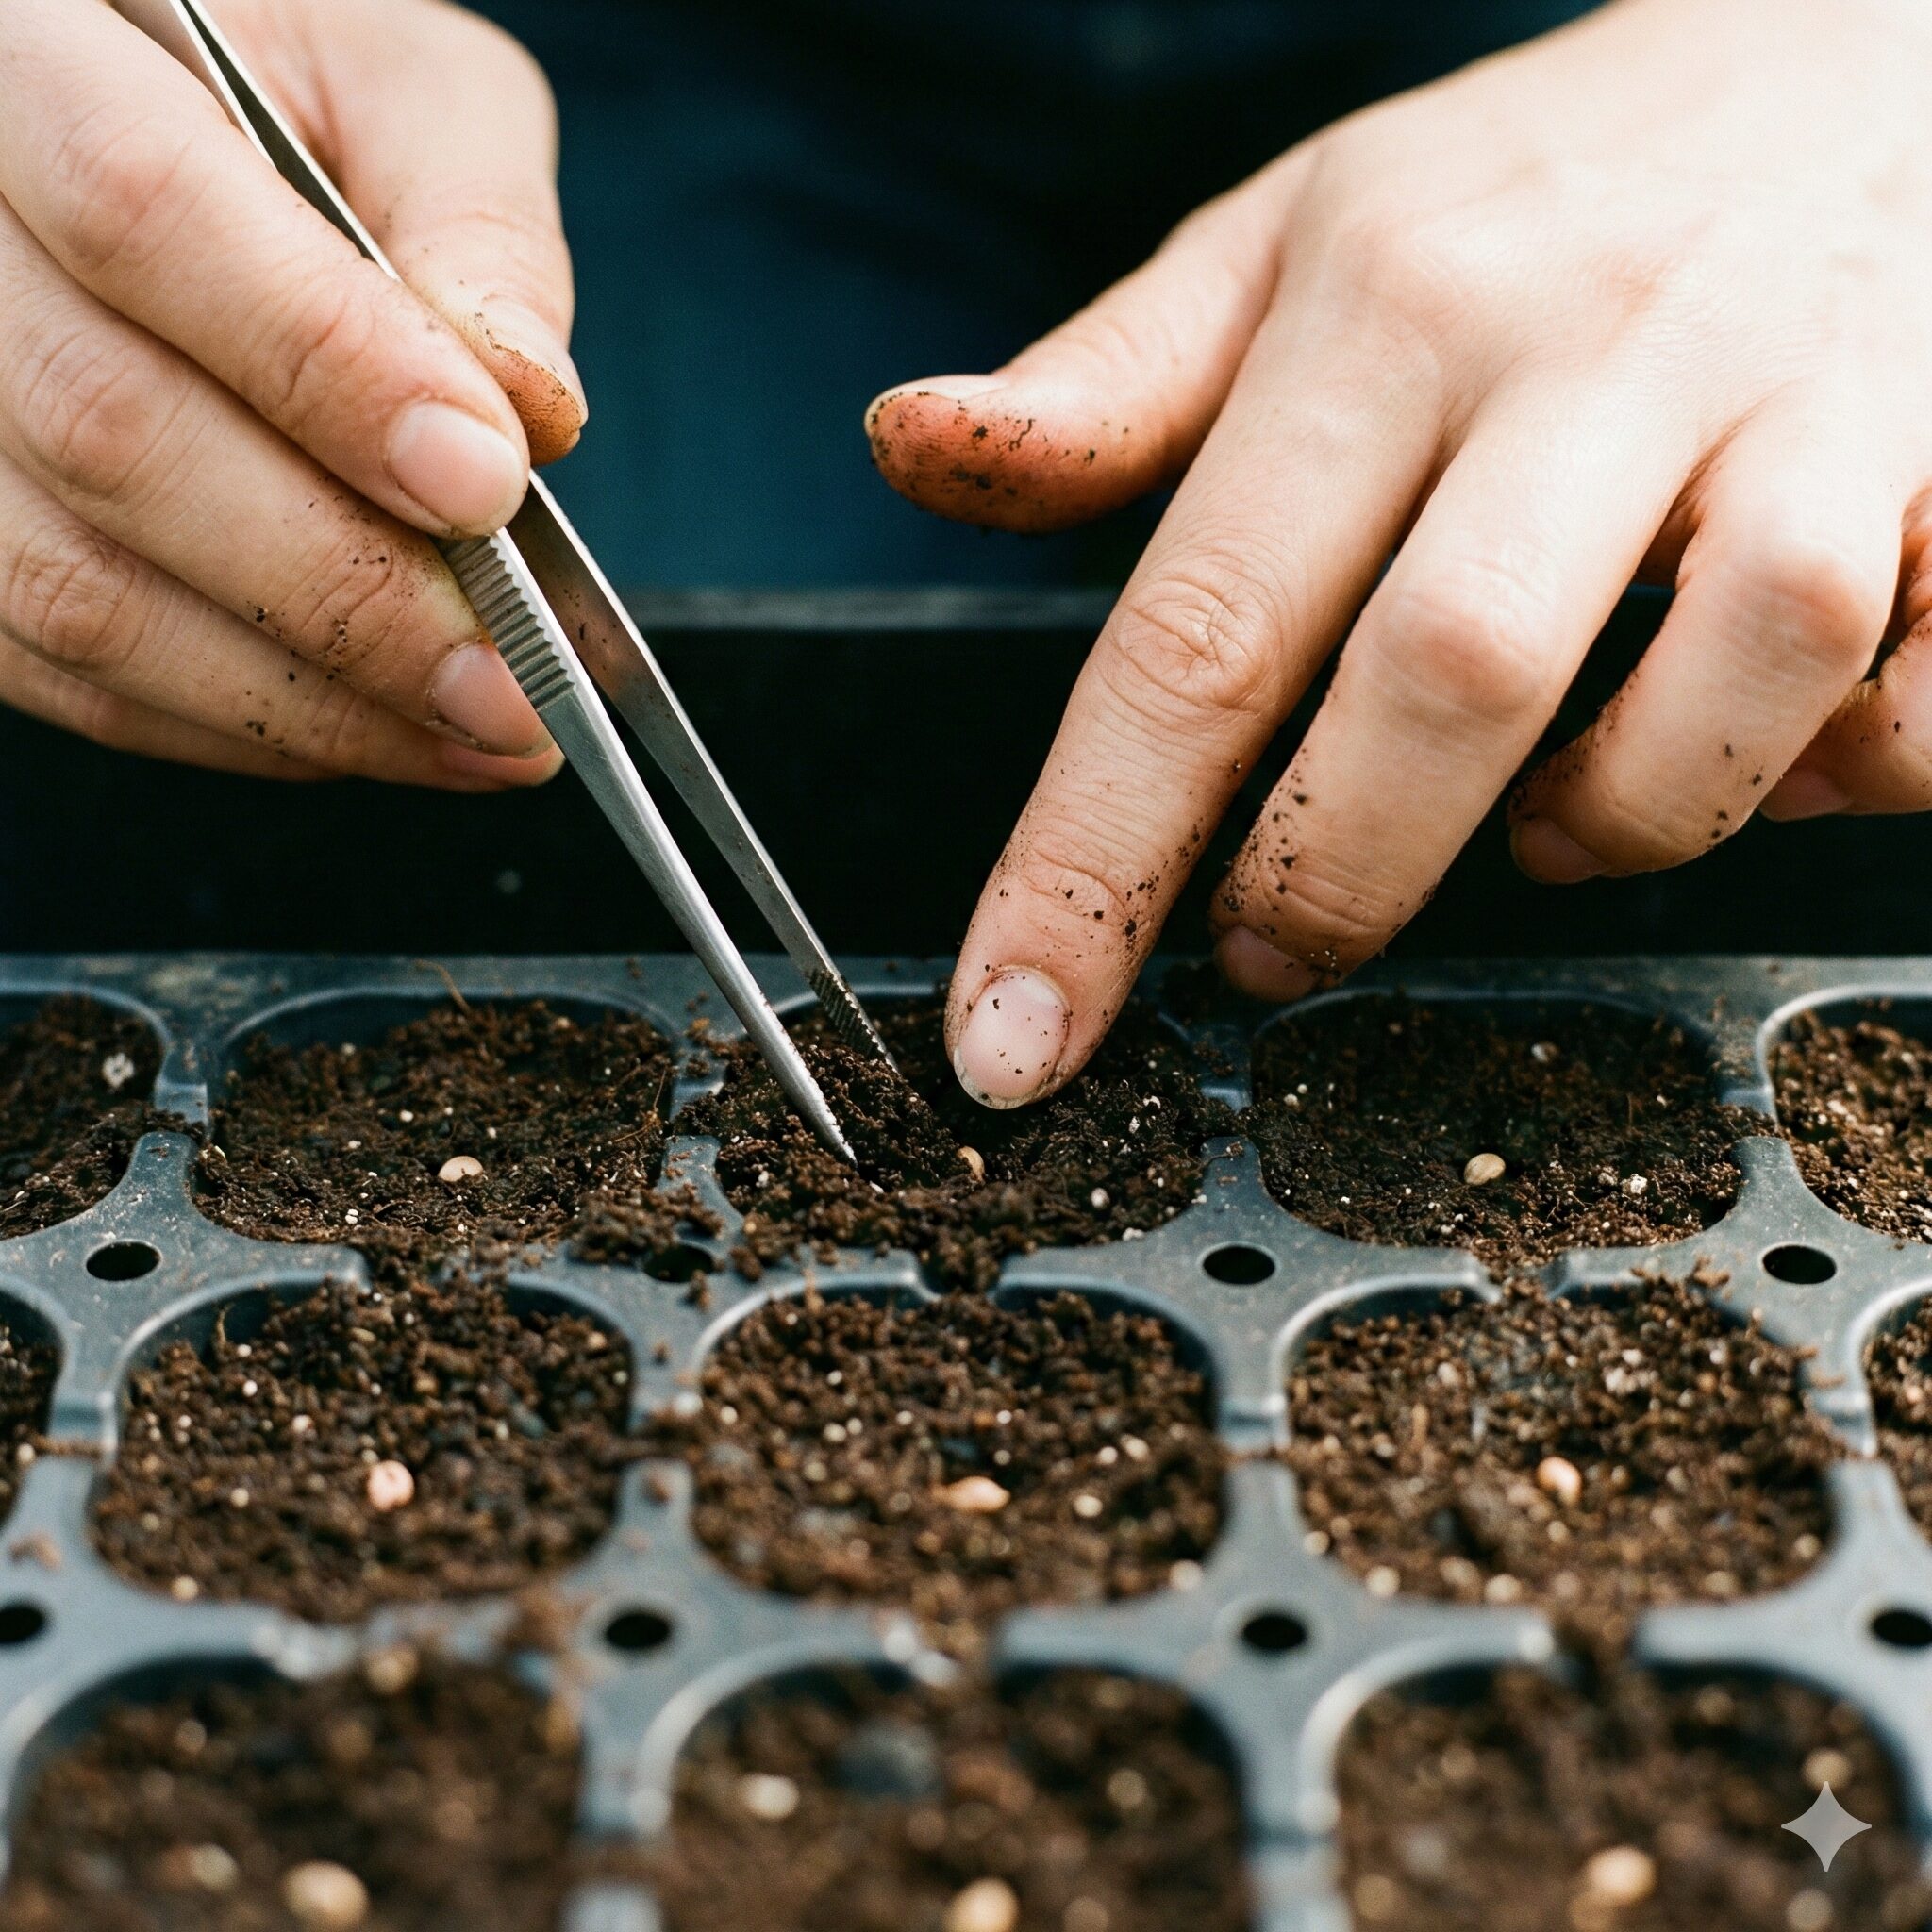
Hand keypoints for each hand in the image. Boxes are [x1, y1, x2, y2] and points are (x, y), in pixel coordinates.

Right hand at [0, 0, 581, 784]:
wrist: (163, 122)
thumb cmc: (290, 91)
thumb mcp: (402, 91)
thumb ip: (472, 228)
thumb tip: (526, 411)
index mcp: (34, 58)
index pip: (144, 213)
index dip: (327, 370)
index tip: (486, 486)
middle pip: (105, 434)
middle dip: (344, 592)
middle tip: (515, 678)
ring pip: (72, 590)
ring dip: (307, 700)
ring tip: (481, 728)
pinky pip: (68, 673)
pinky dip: (243, 727)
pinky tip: (379, 725)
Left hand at [870, 0, 1931, 1103]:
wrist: (1856, 37)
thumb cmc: (1528, 190)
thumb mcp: (1288, 242)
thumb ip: (1102, 386)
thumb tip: (905, 449)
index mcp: (1382, 307)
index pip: (1199, 625)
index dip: (1090, 864)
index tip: (1012, 1041)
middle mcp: (1593, 346)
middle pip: (1449, 681)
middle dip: (1337, 876)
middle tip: (1274, 946)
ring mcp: (1807, 397)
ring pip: (1729, 681)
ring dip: (1616, 823)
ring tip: (1544, 820)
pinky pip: (1915, 704)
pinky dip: (1834, 780)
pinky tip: (1758, 748)